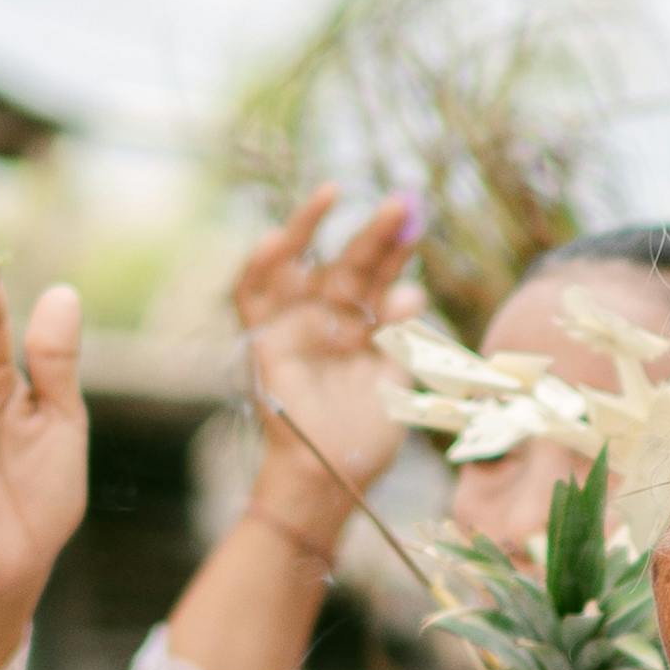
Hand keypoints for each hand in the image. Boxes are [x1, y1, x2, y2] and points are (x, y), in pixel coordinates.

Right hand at [225, 186, 422, 522]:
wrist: (328, 476)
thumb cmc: (364, 438)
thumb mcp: (394, 384)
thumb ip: (401, 340)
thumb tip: (413, 292)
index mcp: (364, 329)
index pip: (381, 279)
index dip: (396, 252)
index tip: (416, 222)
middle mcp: (330, 320)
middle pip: (349, 266)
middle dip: (371, 234)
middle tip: (398, 204)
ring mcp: (296, 326)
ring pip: (302, 266)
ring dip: (311, 228)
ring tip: (331, 193)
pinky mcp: (263, 340)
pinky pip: (253, 296)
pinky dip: (259, 267)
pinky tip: (275, 239)